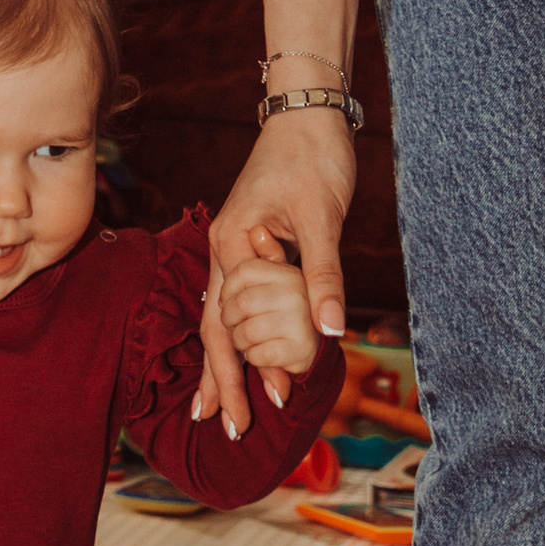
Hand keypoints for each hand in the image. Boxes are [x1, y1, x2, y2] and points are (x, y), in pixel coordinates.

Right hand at [197, 116, 353, 425]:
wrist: (307, 116)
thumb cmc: (314, 159)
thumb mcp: (323, 218)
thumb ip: (323, 275)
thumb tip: (330, 332)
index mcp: (232, 244)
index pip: (232, 321)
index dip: (249, 367)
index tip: (270, 404)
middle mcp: (224, 251)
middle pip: (214, 328)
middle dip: (220, 380)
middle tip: (228, 430)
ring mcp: (234, 249)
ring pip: (221, 318)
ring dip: (224, 364)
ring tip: (219, 409)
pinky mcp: (251, 246)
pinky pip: (239, 302)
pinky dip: (238, 335)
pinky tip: (242, 358)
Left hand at [222, 242, 319, 380]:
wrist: (332, 338)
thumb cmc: (302, 294)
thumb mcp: (284, 268)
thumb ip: (268, 254)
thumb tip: (258, 233)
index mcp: (290, 271)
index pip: (243, 272)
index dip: (228, 288)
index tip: (231, 298)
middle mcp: (298, 292)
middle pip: (240, 304)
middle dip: (230, 317)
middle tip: (238, 321)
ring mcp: (301, 321)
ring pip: (245, 332)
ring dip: (240, 340)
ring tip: (252, 336)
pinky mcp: (302, 349)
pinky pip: (258, 355)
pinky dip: (255, 357)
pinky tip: (266, 350)